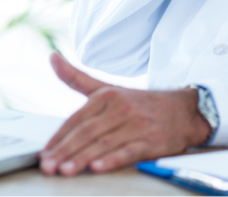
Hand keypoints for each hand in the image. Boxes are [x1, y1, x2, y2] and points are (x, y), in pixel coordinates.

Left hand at [40, 53, 210, 175]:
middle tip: (48, 166)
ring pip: (104, 143)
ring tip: (65, 170)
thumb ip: (77, 77)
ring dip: (82, 158)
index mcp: (106, 96)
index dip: (58, 137)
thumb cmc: (140, 103)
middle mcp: (120, 108)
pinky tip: (98, 167)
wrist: (184, 110)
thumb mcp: (107, 89)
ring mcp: (137, 124)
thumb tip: (52, 56)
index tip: (44, 153)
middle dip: (64, 151)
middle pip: (86, 132)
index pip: (75, 119)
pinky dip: (113, 160)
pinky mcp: (153, 140)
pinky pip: (130, 151)